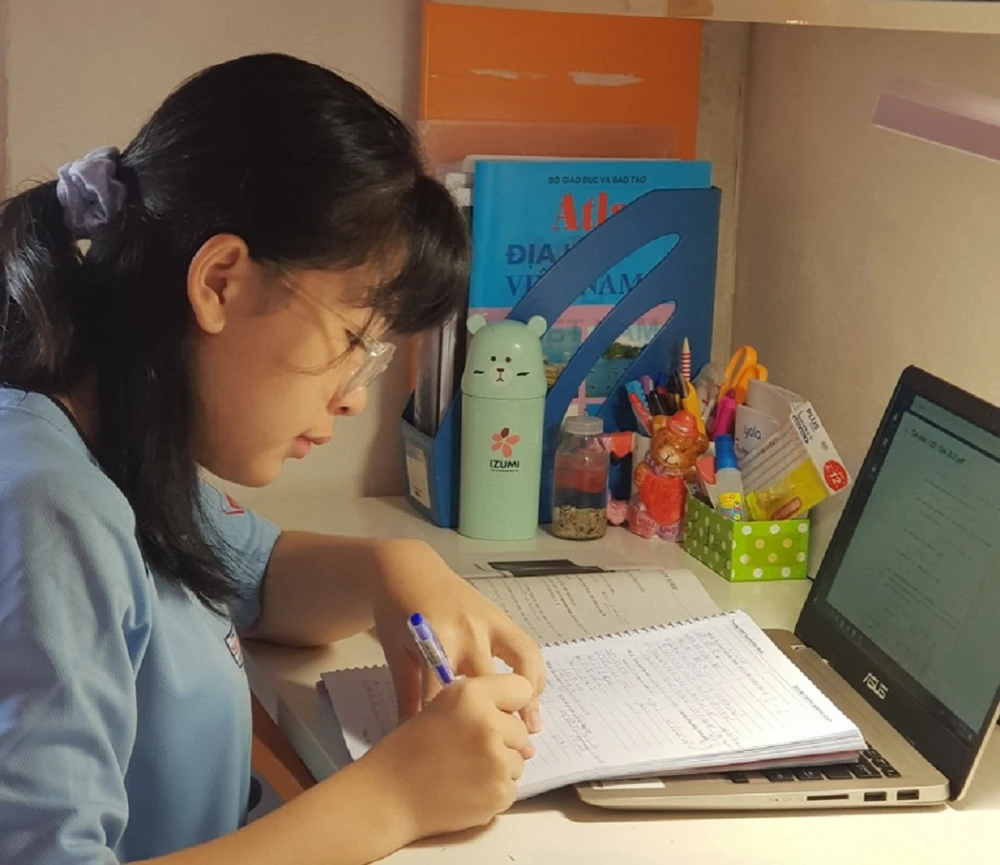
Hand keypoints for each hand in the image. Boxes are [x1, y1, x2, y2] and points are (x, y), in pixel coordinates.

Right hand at [361, 674, 532, 840]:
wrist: (389, 795)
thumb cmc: (410, 749)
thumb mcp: (444, 705)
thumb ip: (483, 703)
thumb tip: (524, 724)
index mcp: (472, 695)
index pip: (522, 688)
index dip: (510, 703)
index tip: (500, 712)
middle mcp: (489, 724)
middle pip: (521, 729)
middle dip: (503, 739)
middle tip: (468, 748)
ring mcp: (497, 761)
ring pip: (518, 760)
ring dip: (499, 765)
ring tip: (464, 769)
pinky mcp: (499, 792)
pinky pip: (511, 787)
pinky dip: (493, 790)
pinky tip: (466, 787)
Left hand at [371, 541, 544, 732]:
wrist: (407, 568)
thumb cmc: (396, 612)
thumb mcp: (395, 652)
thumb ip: (406, 693)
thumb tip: (411, 733)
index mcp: (435, 642)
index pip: (445, 696)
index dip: (451, 729)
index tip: (459, 756)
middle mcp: (467, 632)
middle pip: (490, 683)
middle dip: (500, 719)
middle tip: (508, 751)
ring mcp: (487, 622)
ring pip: (521, 662)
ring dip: (530, 695)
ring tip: (532, 725)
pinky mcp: (499, 616)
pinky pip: (525, 646)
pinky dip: (533, 671)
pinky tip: (533, 693)